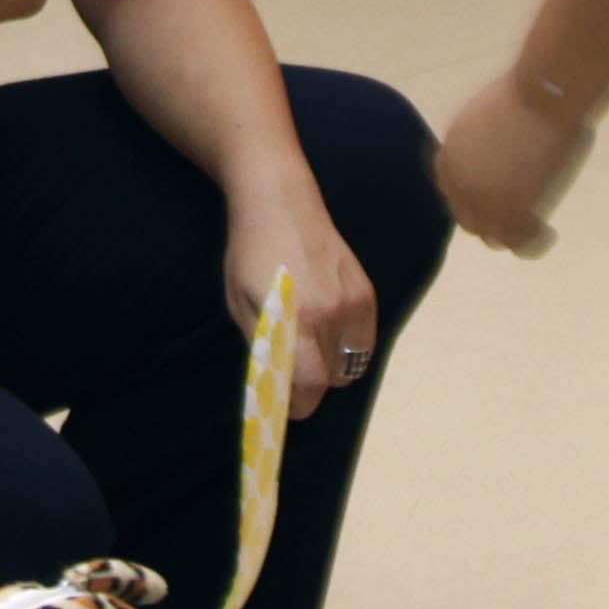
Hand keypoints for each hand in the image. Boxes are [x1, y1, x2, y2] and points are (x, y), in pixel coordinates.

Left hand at [225, 181, 378, 422]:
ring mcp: (354, 301)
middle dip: (312, 386)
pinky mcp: (367, 291)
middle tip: (293, 374)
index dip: (299, 404)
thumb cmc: (250, 251)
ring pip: (351, 363)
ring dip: (332, 366)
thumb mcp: (240, 301)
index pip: (311, 385)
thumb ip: (261, 345)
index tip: (288, 406)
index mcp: (297, 317)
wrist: (281, 201)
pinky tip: (328, 331)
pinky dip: (349, 348)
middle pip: (333, 379)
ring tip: (310, 347)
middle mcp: (332, 313)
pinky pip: (365, 341)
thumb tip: (274, 383)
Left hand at [436, 72, 593, 259]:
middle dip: (490, 219)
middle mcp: (461, 183)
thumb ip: (490, 140)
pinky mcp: (514, 212)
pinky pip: (520, 244)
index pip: (451, 189)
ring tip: (536, 230)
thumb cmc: (527, 92)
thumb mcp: (489, 115)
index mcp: (451, 155)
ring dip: (512, 235)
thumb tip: (507, 143)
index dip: (469, 197)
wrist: (542, 94)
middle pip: (468, 218)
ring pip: (492, 237)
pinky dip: (534, 242)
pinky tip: (548, 232)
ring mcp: (486, 201)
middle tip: (516, 216)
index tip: (492, 197)